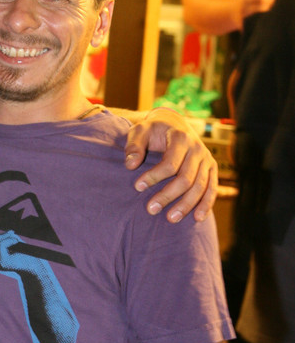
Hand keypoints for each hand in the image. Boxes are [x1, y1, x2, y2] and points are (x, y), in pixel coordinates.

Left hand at [124, 107, 216, 221]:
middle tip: (151, 209)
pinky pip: (212, 188)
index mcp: (181, 138)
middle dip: (168, 195)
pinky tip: (198, 218)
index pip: (170, 163)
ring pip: (200, 186)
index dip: (154, 176)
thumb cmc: (153, 130)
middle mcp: (197, 149)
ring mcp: (207, 159)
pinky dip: (206, 203)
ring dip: (186, 204)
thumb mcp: (140, 130)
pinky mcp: (211, 168)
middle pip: (186, 178)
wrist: (173, 123)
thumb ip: (134, 145)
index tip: (137, 187)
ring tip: (171, 219)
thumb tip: (131, 165)